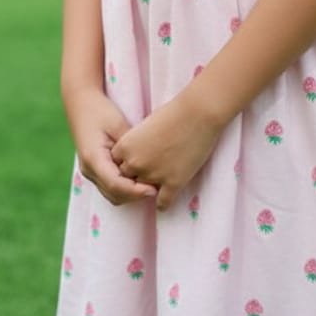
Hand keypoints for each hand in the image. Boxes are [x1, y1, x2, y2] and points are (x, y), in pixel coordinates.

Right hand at [68, 88, 156, 206]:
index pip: (116, 184)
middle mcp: (89, 169)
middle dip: (135, 196)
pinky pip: (110, 187)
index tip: (154, 190)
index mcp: (93, 158)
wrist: (81, 103)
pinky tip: (140, 181)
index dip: (135, 191)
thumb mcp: (118, 124)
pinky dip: (125, 188)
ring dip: (131, 194)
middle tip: (158, 190)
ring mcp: (90, 172)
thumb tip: (149, 162)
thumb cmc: (100, 110)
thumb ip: (131, 145)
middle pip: (114, 194)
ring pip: (112, 195)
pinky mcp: (94, 170)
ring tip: (151, 186)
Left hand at [110, 93, 222, 210]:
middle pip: (128, 179)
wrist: (198, 113)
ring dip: (150, 188)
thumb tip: (138, 153)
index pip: (117, 164)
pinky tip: (167, 196)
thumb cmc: (174, 112)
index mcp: (125, 147)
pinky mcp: (173, 183)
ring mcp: (154, 175)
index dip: (128, 163)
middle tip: (148, 172)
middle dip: (137, 176)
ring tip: (158, 185)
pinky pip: (162, 203)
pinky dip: (164, 202)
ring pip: (144, 192)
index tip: (137, 160)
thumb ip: (137, 142)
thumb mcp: (146, 125)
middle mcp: (135, 163)